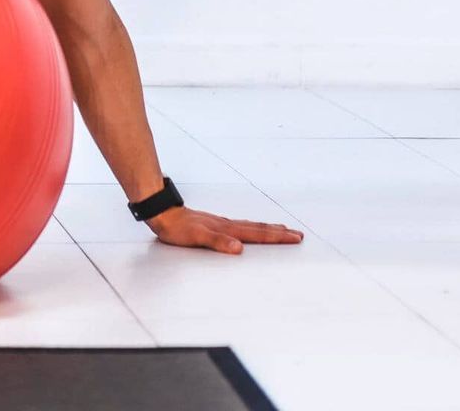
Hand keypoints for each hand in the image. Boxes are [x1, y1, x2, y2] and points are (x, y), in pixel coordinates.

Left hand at [146, 205, 303, 254]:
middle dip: (279, 233)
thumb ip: (217, 242)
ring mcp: (221, 223)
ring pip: (250, 226)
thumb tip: (239, 248)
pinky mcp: (214, 224)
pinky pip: (240, 226)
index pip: (257, 234)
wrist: (162, 212)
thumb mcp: (196, 238)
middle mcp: (227, 225)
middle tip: (297, 234)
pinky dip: (252, 228)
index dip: (276, 237)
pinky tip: (249, 230)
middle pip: (258, 229)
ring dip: (268, 229)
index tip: (295, 238)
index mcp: (227, 229)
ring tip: (281, 229)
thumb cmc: (177, 228)